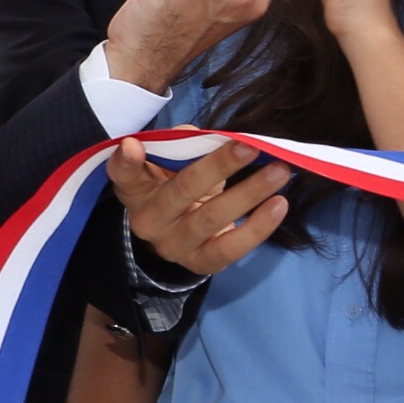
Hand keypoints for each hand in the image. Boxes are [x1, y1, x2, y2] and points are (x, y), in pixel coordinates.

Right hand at [114, 140, 287, 278]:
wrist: (176, 235)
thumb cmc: (175, 186)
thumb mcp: (170, 163)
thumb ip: (185, 145)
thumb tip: (216, 139)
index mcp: (135, 189)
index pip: (124, 175)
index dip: (126, 162)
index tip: (132, 145)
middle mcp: (149, 220)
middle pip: (183, 190)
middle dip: (219, 166)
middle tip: (250, 147)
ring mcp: (174, 245)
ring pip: (212, 217)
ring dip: (250, 192)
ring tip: (279, 172)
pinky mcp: (200, 263)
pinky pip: (230, 249)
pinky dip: (258, 227)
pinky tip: (279, 206)